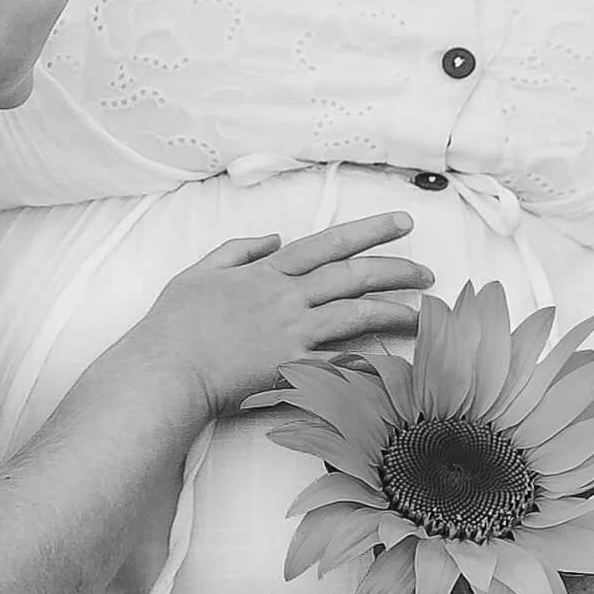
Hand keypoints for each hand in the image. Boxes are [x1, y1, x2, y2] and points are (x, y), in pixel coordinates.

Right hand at [133, 215, 429, 418]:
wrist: (166, 370)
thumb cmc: (175, 325)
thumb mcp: (200, 271)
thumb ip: (239, 249)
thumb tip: (273, 237)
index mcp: (268, 272)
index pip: (329, 243)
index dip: (369, 231)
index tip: (401, 222)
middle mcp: (287, 299)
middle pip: (353, 276)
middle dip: (396, 269)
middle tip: (426, 271)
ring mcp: (292, 334)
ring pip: (356, 315)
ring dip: (394, 312)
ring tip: (423, 315)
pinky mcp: (292, 369)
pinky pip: (340, 363)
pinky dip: (369, 360)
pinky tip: (395, 360)